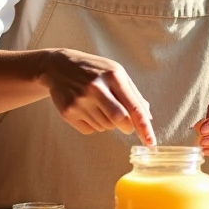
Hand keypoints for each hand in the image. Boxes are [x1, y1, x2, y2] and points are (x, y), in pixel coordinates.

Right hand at [38, 49, 155, 145]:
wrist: (58, 66)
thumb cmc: (93, 70)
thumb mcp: (115, 73)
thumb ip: (133, 94)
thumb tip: (148, 117)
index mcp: (113, 76)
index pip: (133, 107)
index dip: (144, 127)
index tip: (151, 142)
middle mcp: (96, 87)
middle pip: (119, 119)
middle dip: (126, 126)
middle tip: (125, 124)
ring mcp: (80, 100)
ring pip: (105, 127)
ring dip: (108, 123)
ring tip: (98, 106)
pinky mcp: (68, 112)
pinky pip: (90, 130)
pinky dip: (93, 125)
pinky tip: (86, 109)